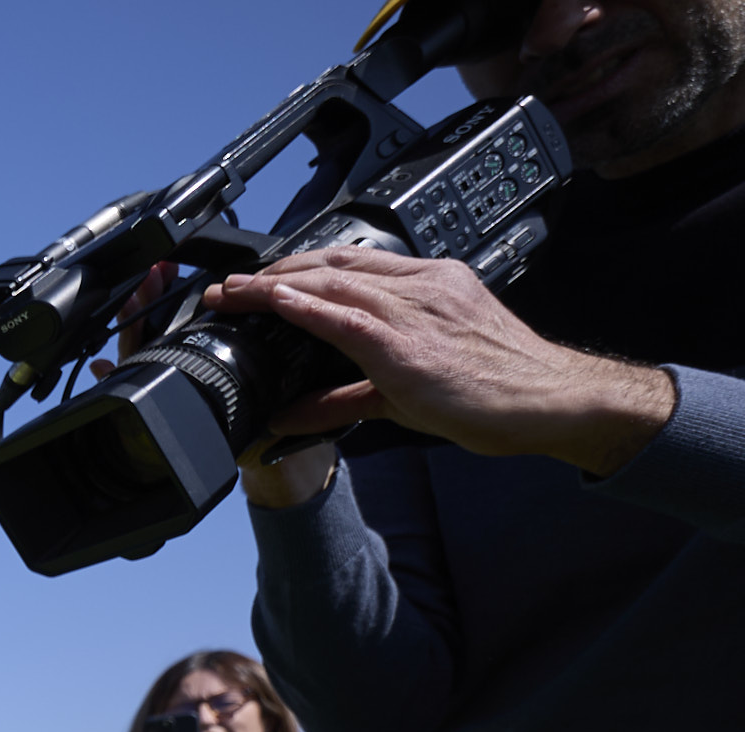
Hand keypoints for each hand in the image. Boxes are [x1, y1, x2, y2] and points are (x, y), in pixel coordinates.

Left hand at [206, 247, 673, 477]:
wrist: (553, 400)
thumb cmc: (497, 392)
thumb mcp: (406, 393)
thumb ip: (343, 400)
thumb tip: (289, 416)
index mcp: (429, 286)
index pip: (350, 266)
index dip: (297, 270)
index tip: (258, 281)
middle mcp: (422, 287)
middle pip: (332, 265)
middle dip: (274, 273)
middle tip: (227, 287)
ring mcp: (417, 309)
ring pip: (333, 282)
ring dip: (274, 286)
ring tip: (230, 294)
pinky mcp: (411, 342)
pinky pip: (349, 315)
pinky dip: (306, 305)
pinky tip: (274, 300)